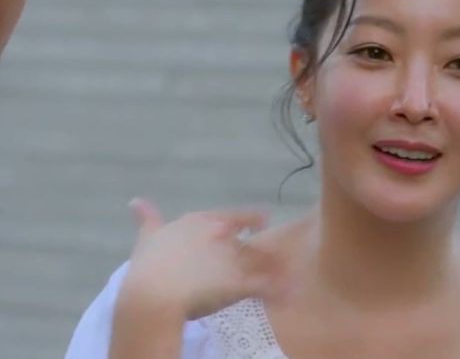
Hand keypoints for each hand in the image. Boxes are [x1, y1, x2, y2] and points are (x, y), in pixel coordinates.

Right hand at [118, 198, 291, 320]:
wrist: (153, 293)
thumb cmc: (148, 265)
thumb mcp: (147, 238)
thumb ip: (148, 219)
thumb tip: (135, 201)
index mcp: (204, 221)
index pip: (239, 217)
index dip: (253, 220)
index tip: (262, 223)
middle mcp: (224, 236)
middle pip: (254, 242)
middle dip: (264, 252)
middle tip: (273, 259)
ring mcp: (234, 258)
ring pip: (263, 261)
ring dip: (276, 268)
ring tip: (289, 274)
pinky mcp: (240, 282)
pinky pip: (266, 285)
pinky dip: (279, 289)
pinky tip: (289, 292)